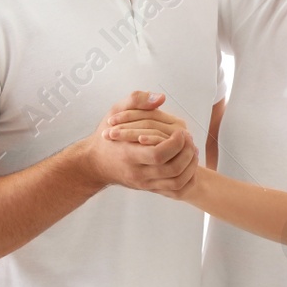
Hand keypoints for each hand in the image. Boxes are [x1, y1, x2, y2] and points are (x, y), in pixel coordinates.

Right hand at [79, 91, 197, 196]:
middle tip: (189, 138)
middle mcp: (138, 172)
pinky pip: (176, 189)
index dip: (175, 143)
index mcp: (128, 154)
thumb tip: (161, 98)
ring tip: (191, 149)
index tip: (180, 131)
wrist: (95, 164)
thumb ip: (136, 100)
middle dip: (187, 152)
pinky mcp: (150, 188)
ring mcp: (145, 183)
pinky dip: (187, 176)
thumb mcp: (115, 112)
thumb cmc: (106, 136)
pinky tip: (187, 160)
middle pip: (172, 169)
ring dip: (190, 165)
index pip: (158, 155)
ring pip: (177, 181)